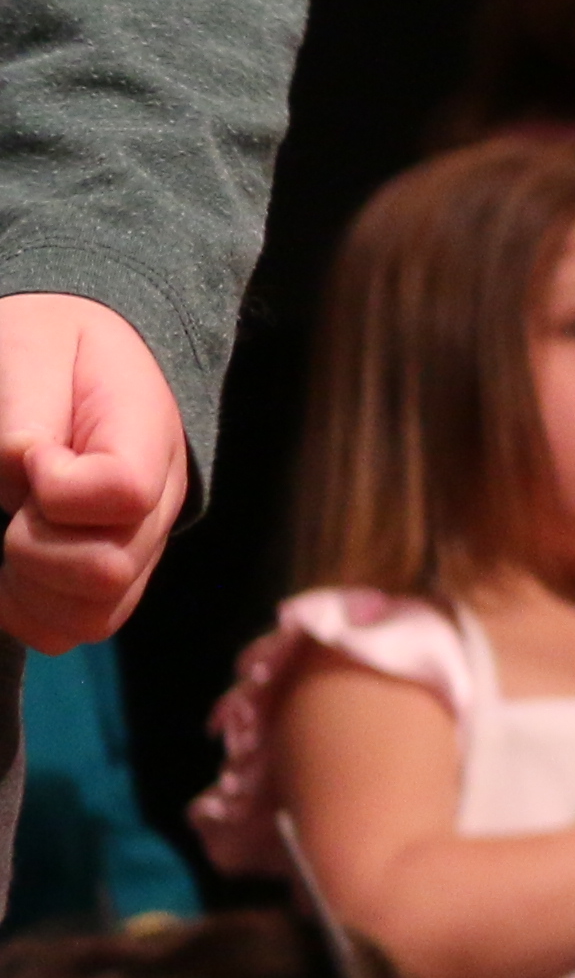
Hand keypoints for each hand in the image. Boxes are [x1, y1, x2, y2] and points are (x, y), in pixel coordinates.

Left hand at [0, 292, 186, 653]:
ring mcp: (138, 547)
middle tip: (15, 508)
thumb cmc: (51, 349)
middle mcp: (157, 504)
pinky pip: (76, 629)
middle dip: (34, 550)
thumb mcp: (31, 348)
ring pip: (95, 617)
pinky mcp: (110, 577)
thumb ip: (24, 411)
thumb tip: (21, 473)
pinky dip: (31, 614)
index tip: (35, 455)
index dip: (60, 489)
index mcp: (147, 437)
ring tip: (10, 543)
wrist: (82, 358)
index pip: (123, 492)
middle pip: (109, 571)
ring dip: (31, 592)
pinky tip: (11, 574)